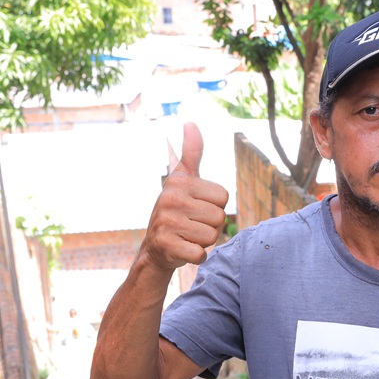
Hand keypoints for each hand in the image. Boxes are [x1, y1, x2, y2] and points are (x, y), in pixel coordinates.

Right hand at [140, 122, 229, 270]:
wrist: (155, 248)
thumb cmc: (175, 211)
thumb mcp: (182, 180)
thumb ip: (191, 153)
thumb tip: (191, 122)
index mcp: (179, 181)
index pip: (223, 197)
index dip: (214, 206)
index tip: (197, 208)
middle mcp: (170, 198)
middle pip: (219, 217)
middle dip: (210, 226)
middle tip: (192, 225)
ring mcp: (167, 222)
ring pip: (212, 236)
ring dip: (204, 241)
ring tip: (187, 236)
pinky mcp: (167, 245)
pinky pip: (201, 253)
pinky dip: (197, 256)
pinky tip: (183, 249)